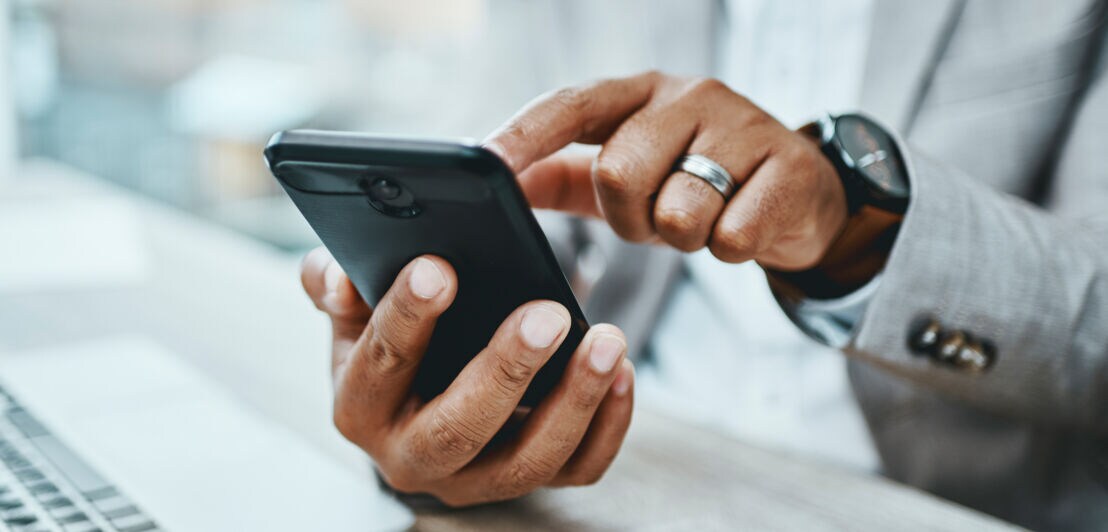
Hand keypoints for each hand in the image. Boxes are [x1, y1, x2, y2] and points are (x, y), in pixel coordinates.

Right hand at [300, 248, 634, 505]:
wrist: (418, 405)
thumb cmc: (388, 345)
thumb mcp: (354, 314)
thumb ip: (336, 284)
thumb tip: (337, 274)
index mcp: (359, 408)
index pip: (380, 363)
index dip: (407, 317)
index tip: (440, 268)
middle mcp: (410, 457)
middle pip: (459, 428)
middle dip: (506, 370)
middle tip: (546, 314)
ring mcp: (473, 480)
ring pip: (528, 459)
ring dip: (574, 400)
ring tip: (607, 341)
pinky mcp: (525, 484)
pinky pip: (576, 470)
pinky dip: (608, 426)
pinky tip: (623, 374)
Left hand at [485, 70, 847, 270]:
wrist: (799, 195)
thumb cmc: (697, 183)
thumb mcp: (629, 176)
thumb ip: (562, 177)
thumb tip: (501, 188)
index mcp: (638, 94)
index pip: (570, 105)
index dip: (524, 135)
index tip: (485, 165)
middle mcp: (687, 95)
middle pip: (617, 171)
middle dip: (629, 218)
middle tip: (658, 218)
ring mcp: (741, 123)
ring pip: (677, 210)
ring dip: (683, 237)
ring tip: (706, 220)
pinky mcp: (789, 164)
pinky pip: (731, 236)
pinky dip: (728, 249)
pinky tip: (743, 227)